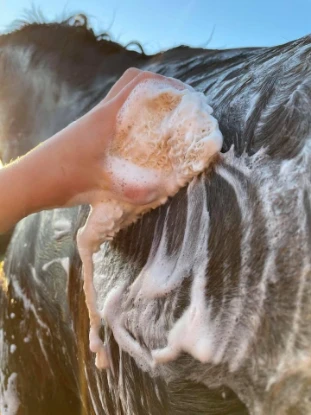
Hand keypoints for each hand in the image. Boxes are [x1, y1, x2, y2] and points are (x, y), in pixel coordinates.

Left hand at [61, 68, 187, 205]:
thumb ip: (135, 190)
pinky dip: (134, 118)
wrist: (30, 181)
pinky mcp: (90, 132)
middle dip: (159, 88)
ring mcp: (94, 121)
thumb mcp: (101, 187)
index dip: (166, 84)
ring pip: (125, 97)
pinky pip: (117, 114)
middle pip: (133, 82)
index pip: (139, 82)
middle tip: (178, 107)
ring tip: (165, 122)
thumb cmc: (62, 179)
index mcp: (107, 116)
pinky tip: (142, 140)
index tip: (187, 98)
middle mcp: (102, 112)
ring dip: (146, 102)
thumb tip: (165, 190)